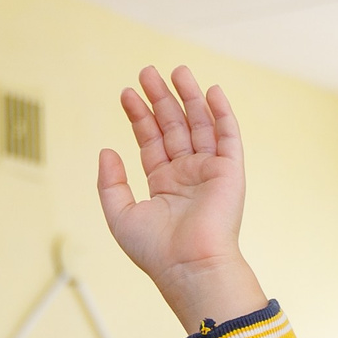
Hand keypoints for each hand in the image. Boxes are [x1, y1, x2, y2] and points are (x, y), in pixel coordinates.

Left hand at [97, 66, 265, 330]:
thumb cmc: (155, 251)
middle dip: (161, 99)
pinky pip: (228, 136)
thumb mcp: (119, 215)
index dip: (139, 116)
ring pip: (200, 125)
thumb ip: (110, 182)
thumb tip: (106, 150)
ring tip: (176, 71)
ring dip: (189, 97)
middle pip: (174, 127)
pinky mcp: (230, 173)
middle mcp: (188, 176)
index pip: (151, 141)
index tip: (127, 94)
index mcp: (164, 185)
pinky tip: (211, 91)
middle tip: (147, 72)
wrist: (189, 266)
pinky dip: (221, 113)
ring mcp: (210, 172)